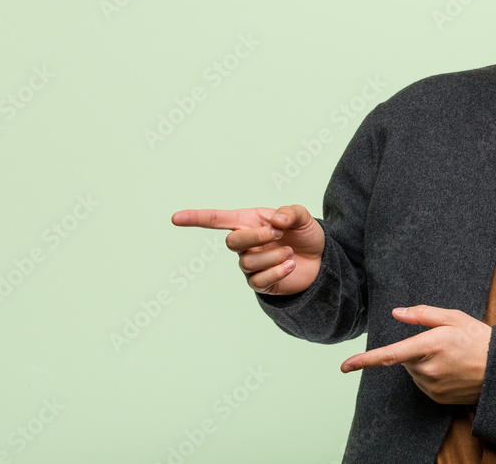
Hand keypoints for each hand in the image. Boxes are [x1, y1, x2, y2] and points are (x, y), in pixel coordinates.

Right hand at [171, 205, 323, 295]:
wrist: (320, 259)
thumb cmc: (304, 234)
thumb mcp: (302, 217)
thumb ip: (290, 212)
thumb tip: (276, 219)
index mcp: (249, 222)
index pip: (216, 220)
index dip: (196, 218)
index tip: (175, 218)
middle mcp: (245, 243)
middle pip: (232, 242)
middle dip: (256, 237)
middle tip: (279, 234)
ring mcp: (250, 264)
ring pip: (248, 262)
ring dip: (273, 255)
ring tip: (289, 252)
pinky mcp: (260, 283)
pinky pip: (259, 280)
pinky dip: (277, 271)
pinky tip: (290, 265)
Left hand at [340, 305, 491, 404]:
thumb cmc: (478, 339)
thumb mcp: (453, 318)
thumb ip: (422, 314)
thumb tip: (396, 312)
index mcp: (430, 345)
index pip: (390, 355)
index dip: (365, 360)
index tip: (345, 366)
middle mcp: (428, 369)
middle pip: (404, 358)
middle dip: (414, 349)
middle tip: (440, 343)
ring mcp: (432, 386)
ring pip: (413, 371)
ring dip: (422, 362)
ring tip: (449, 356)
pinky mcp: (437, 398)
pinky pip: (423, 383)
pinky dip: (430, 375)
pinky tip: (450, 369)